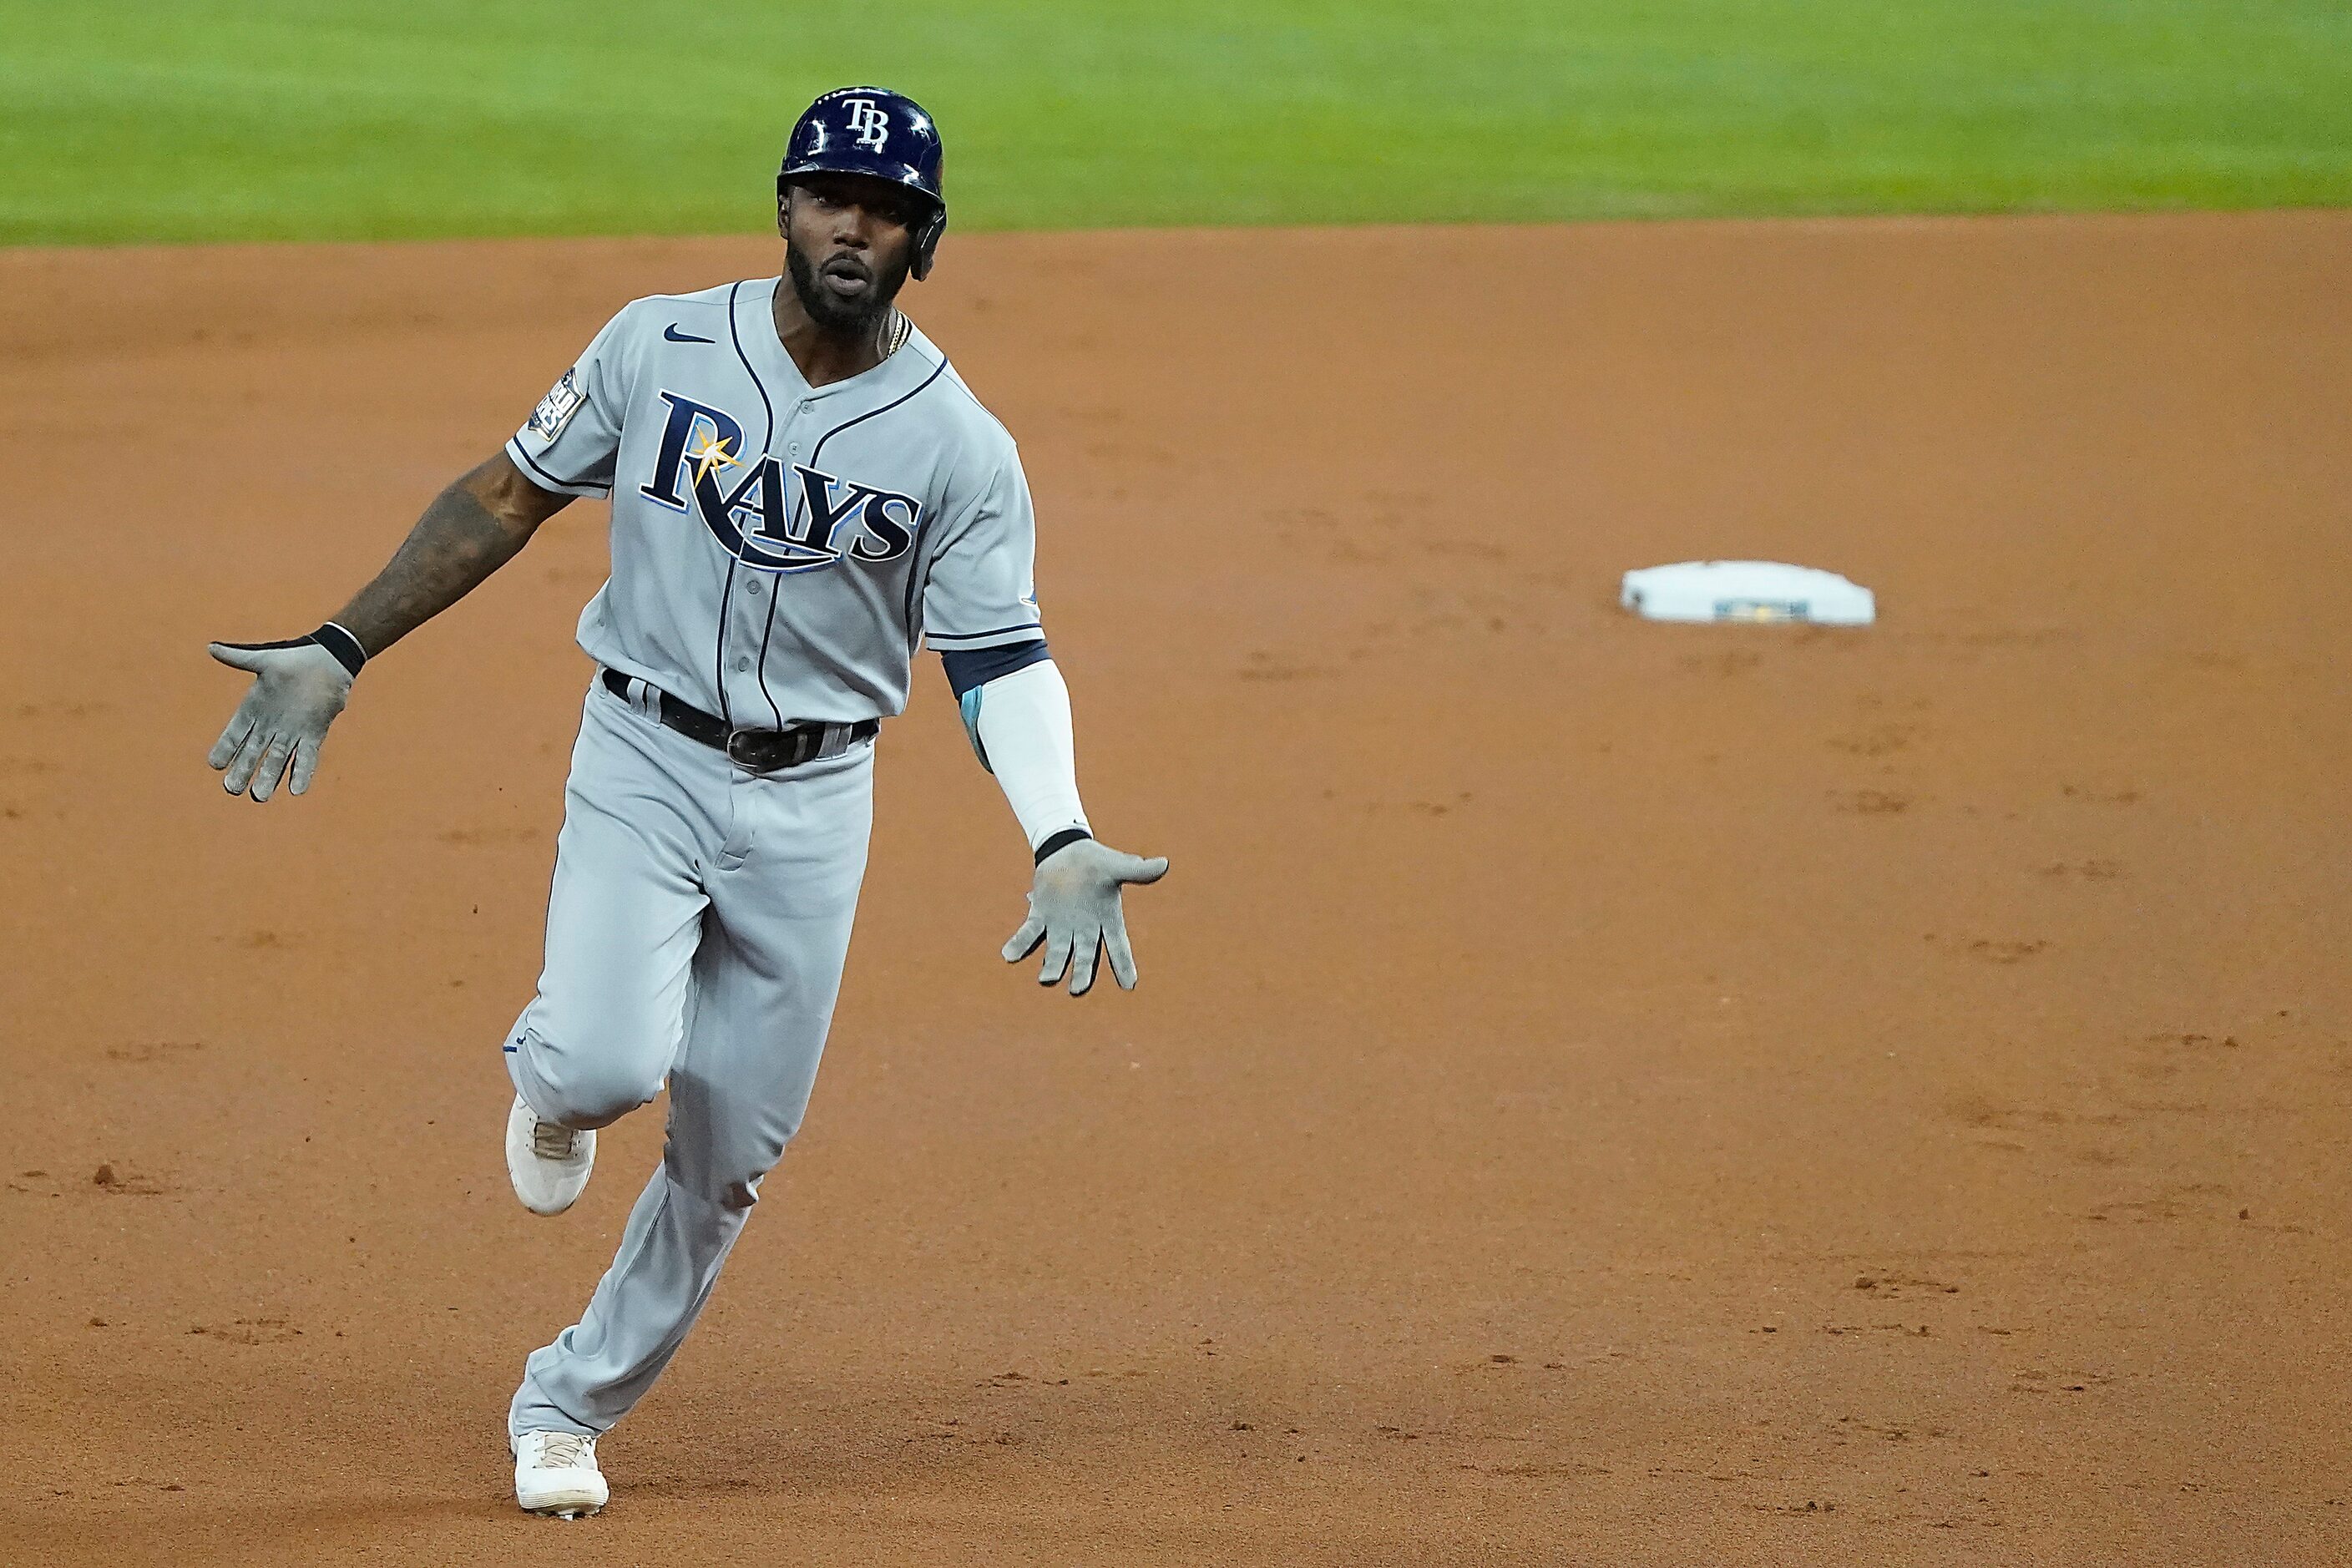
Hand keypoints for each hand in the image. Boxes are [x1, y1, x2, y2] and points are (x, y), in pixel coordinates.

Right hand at [206, 640, 353, 800]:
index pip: (235, 734)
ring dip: (269, 777)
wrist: (327, 662)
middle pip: (253, 753)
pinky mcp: (313, 735)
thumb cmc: (293, 660)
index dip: (226, 749)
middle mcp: (270, 727)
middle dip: (243, 771)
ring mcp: (292, 733)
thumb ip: (238, 658)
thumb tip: (211, 648)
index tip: (215, 764)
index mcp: (254, 711)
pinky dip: (302, 773)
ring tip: (259, 796)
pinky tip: (296, 790)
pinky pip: (306, 757)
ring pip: (277, 760)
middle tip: (232, 789)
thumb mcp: (263, 660)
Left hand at [1002, 838, 1168, 995]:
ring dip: (1051, 966)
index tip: (1129, 986)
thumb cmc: (1097, 862)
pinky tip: (1009, 955)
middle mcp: (1084, 930)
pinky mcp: (1040, 917)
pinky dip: (1019, 945)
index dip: (1123, 966)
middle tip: (1077, 989)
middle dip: (1081, 973)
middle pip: (1084, 957)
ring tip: (1046, 979)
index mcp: (1106, 920)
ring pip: (1056, 952)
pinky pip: (1029, 934)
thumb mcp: (1117, 865)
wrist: (1068, 851)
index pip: (1117, 946)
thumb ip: (1137, 870)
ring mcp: (1060, 926)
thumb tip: (1164, 864)